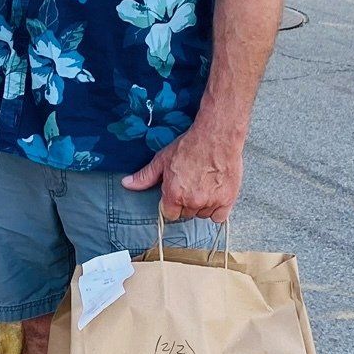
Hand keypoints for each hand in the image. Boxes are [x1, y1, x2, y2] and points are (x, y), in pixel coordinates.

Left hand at [121, 122, 242, 222]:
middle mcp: (192, 201)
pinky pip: (219, 217)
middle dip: (187, 203)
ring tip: (204, 185)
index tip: (177, 193)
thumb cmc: (189, 145)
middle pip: (186, 214)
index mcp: (174, 194)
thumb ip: (145, 176)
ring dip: (203, 205)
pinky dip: (217, 209)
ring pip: (202, 214)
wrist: (217, 136)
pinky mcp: (228, 200)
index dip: (171, 203)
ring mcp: (211, 202)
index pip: (169, 214)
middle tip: (192, 185)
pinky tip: (215, 194)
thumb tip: (126, 184)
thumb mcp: (162, 159)